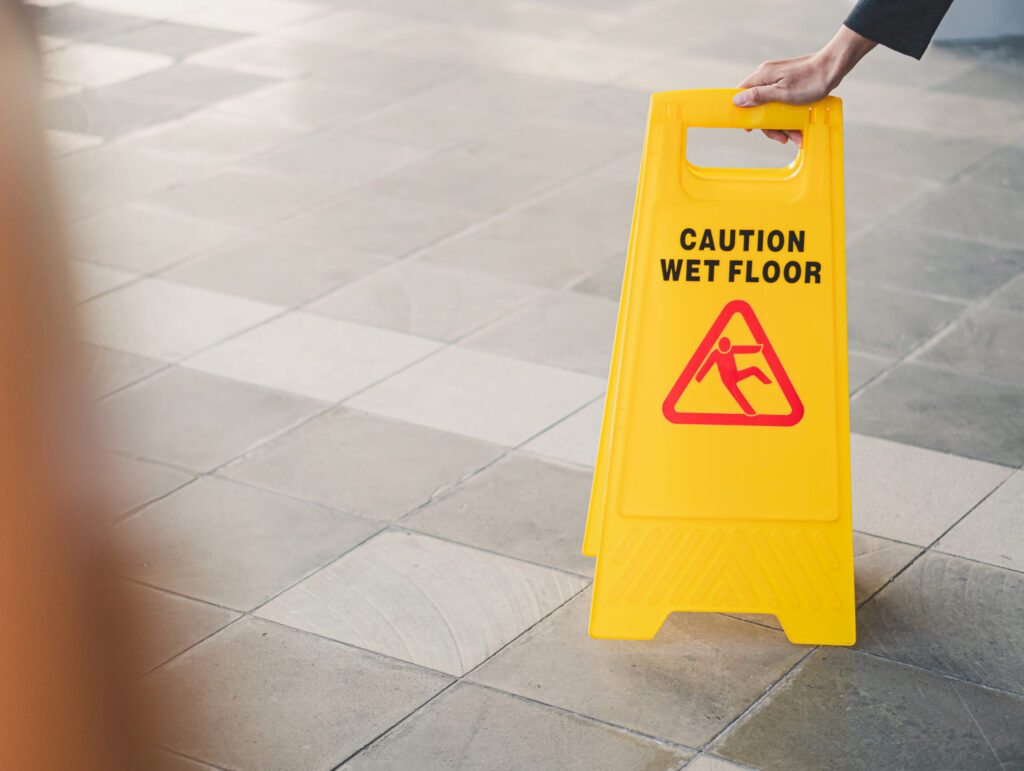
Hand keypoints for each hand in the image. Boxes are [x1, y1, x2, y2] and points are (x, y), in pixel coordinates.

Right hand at [734, 25, 875, 145]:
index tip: (750, 128)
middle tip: (782, 138)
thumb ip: (759, 96)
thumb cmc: (810, 80)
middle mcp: (768, 77)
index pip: (742, 94)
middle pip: (759, 106)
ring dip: (783, 125)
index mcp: (762, 76)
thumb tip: (736, 101)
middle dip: (770, 125)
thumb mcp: (782, 93)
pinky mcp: (789, 85)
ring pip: (772, 108)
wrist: (834, 67)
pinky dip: (789, 117)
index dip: (743, 112)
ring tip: (796, 137)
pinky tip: (799, 128)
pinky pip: (783, 105)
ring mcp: (778, 81)